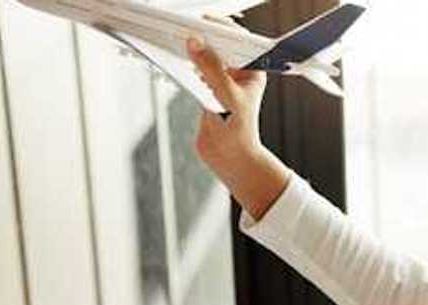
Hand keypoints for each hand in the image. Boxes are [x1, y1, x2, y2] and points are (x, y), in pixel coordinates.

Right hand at [186, 35, 266, 166]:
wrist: (229, 158)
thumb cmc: (239, 132)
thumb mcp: (226, 96)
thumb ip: (211, 68)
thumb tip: (196, 44)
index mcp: (252, 70)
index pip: (237, 40)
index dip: (220, 28)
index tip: (202, 22)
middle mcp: (238, 74)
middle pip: (218, 46)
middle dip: (202, 38)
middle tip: (185, 31)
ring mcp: (221, 82)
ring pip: (205, 58)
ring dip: (191, 51)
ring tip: (177, 43)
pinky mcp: (206, 91)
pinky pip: (194, 71)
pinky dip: (185, 65)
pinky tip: (175, 60)